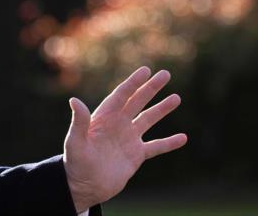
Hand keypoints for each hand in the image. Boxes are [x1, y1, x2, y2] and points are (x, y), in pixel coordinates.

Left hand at [62, 66, 186, 211]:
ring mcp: (128, 139)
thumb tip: (74, 100)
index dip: (133, 83)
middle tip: (165, 74)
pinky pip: (156, 147)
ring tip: (176, 98)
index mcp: (104, 117)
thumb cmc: (75, 163)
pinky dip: (169, 143)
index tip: (146, 70)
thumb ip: (79, 122)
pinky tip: (183, 138)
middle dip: (151, 88)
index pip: (121, 95)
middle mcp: (117, 124)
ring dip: (162, 109)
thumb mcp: (75, 142)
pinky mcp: (136, 155)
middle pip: (137, 101)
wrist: (84, 186)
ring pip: (148, 119)